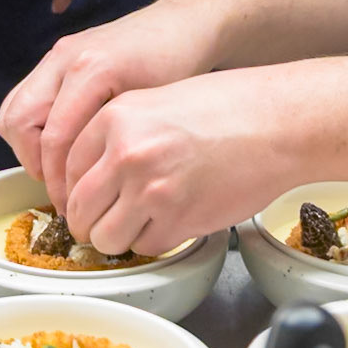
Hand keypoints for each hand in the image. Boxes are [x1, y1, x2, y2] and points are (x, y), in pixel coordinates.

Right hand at [0, 0, 221, 214]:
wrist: (184, 22)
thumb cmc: (179, 64)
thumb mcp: (151, 108)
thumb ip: (113, 141)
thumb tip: (87, 189)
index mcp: (91, 69)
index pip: (53, 137)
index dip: (58, 180)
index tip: (72, 206)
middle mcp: (65, 58)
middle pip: (18, 122)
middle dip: (35, 163)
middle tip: (61, 187)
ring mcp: (57, 53)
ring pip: (13, 109)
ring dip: (27, 145)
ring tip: (60, 168)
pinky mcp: (57, 56)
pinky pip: (25, 96)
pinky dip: (32, 126)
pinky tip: (63, 143)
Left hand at [62, 67, 301, 256]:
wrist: (280, 121)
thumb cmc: (232, 106)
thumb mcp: (163, 100)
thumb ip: (124, 132)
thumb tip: (94, 176)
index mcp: (117, 116)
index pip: (67, 169)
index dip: (78, 191)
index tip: (91, 199)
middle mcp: (126, 152)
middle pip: (79, 211)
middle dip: (93, 222)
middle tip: (114, 218)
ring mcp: (150, 188)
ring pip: (106, 238)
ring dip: (123, 236)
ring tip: (149, 218)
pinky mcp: (176, 219)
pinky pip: (145, 248)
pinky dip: (157, 240)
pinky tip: (179, 215)